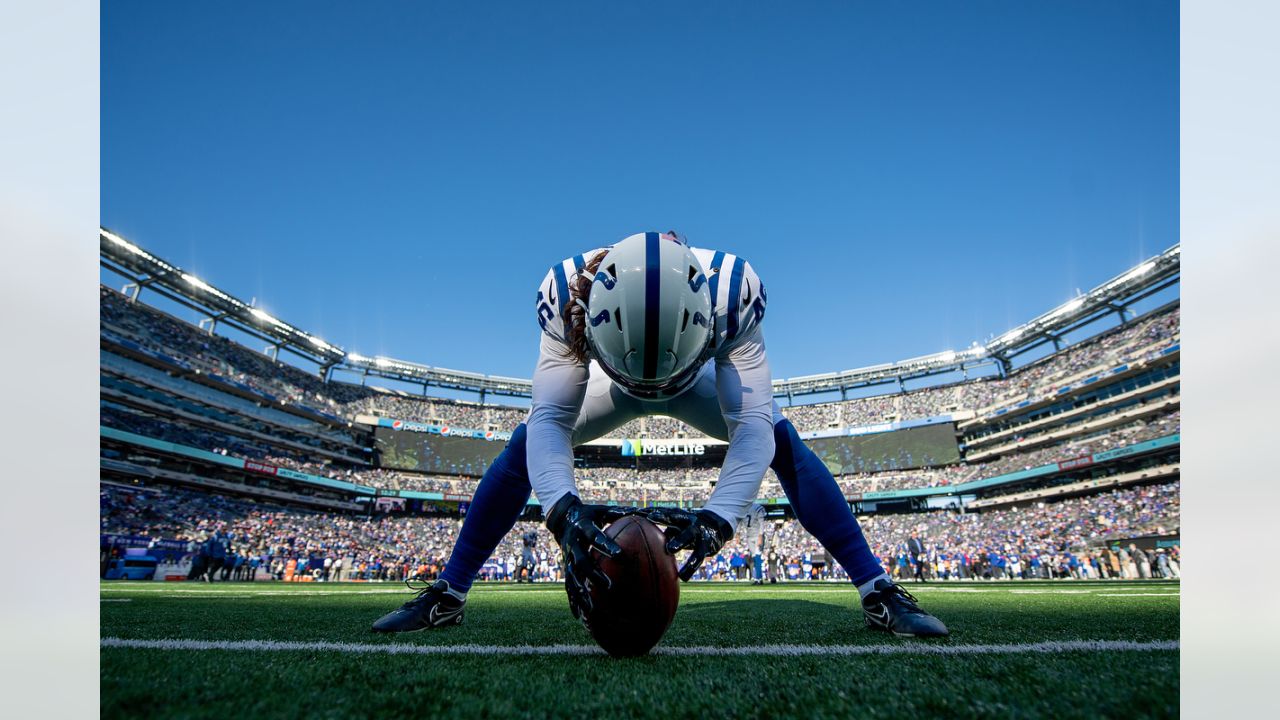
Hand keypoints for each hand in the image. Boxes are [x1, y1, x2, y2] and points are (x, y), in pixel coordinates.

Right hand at [544, 495, 638, 618]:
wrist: (562, 519)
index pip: (595, 537)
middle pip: (582, 562)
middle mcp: (573, 545)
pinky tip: (579, 616)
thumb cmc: (589, 515)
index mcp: (583, 529)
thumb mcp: (601, 510)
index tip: (620, 555)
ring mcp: (567, 558)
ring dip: (582, 593)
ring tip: (592, 608)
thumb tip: (643, 513)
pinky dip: (573, 601)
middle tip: (610, 586)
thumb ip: (618, 513)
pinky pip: (568, 587)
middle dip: (594, 575)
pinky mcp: (565, 568)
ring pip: (573, 578)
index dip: (606, 545)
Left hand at [636, 506, 733, 580]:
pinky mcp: (706, 544)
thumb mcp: (675, 526)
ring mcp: (697, 531)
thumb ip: (660, 532)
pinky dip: (690, 566)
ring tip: (671, 549)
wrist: (716, 525)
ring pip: (688, 536)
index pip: (661, 512)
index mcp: (676, 516)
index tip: (643, 514)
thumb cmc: (687, 528)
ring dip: (680, 541)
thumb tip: (638, 540)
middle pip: (673, 517)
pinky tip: (684, 577)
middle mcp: (686, 521)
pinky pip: (698, 556)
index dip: (654, 513)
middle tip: (650, 518)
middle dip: (663, 517)